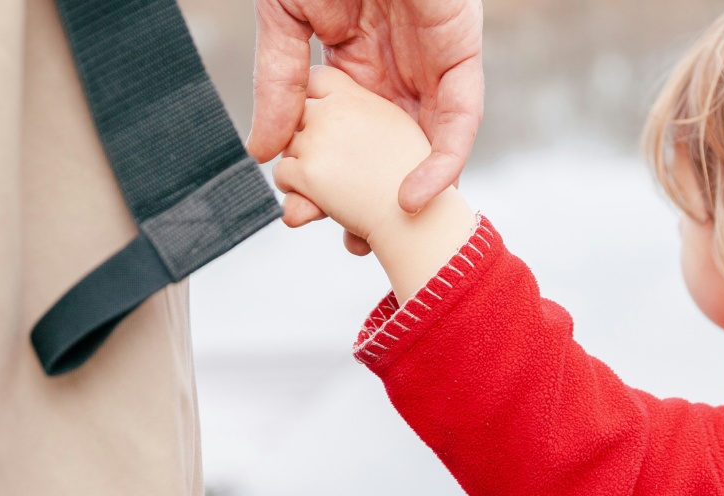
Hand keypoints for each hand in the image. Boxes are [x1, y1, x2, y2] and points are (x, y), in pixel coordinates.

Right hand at [249, 0, 483, 251]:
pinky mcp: (460, 57)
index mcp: (352, 70)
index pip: (343, 139)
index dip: (325, 178)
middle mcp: (393, 77)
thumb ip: (278, 85)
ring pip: (423, 148)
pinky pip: (459, 121)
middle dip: (363, 199)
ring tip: (373, 240)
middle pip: (383, 153)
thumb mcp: (286, 24)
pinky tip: (412, 198)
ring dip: (403, 197)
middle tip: (343, 242)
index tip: (301, 214)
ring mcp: (429, 69)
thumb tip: (264, 152)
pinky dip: (442, 161)